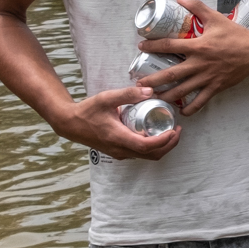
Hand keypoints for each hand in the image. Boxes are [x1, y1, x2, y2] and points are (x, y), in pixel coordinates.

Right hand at [53, 82, 180, 160]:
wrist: (70, 124)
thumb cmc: (87, 111)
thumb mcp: (107, 98)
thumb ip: (128, 94)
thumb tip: (149, 91)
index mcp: (118, 137)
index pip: (146, 146)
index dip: (164, 141)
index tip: (175, 130)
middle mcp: (120, 149)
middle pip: (151, 155)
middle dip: (169, 145)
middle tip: (178, 131)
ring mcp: (119, 153)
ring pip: (146, 157)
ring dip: (162, 147)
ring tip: (171, 132)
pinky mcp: (118, 152)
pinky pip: (140, 154)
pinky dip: (152, 147)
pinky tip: (155, 134)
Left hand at [139, 0, 248, 114]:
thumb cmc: (236, 35)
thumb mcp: (216, 18)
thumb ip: (198, 7)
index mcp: (198, 46)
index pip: (170, 46)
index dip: (153, 46)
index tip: (141, 48)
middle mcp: (200, 64)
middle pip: (171, 74)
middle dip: (153, 80)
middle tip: (138, 83)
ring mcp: (207, 78)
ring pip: (182, 90)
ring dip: (166, 95)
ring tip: (154, 98)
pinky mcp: (216, 87)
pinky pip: (201, 101)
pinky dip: (191, 108)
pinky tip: (182, 111)